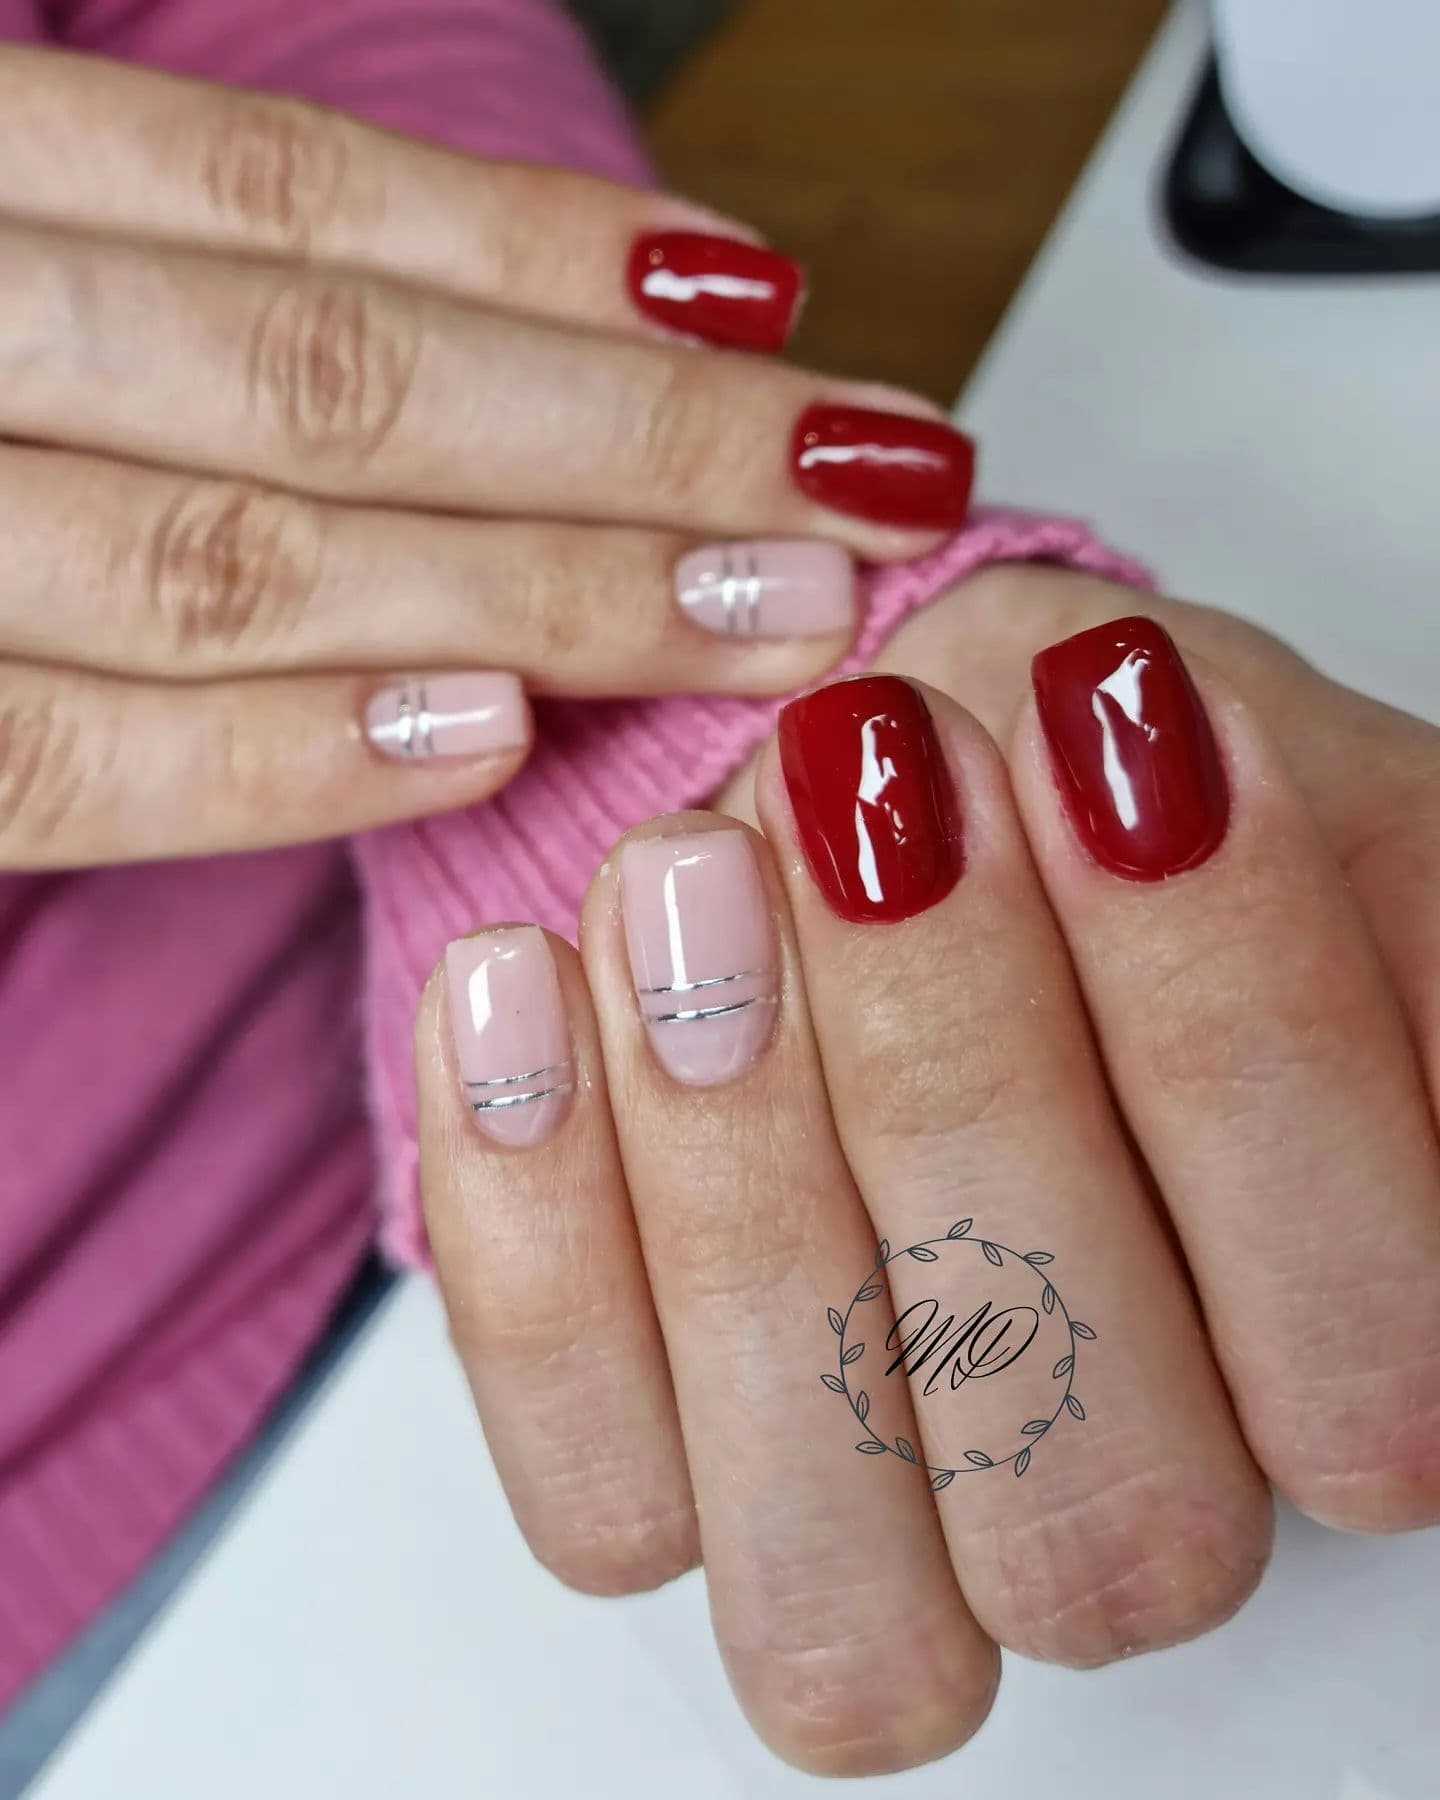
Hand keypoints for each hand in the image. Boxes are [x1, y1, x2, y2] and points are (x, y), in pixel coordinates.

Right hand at [0, 47, 974, 867]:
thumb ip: (141, 236)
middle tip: (865, 486)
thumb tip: (488, 288)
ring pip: (227, 554)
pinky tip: (483, 736)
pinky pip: (50, 760)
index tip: (777, 317)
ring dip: (535, 590)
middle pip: (319, 378)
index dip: (554, 262)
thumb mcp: (6, 234)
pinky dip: (270, 756)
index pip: (286, 204)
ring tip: (763, 614)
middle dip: (627, 444)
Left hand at [415, 568, 1439, 1774]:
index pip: (1365, 1362)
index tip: (1119, 745)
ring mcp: (892, 1553)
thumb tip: (1130, 757)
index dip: (1232, 1040)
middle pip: (1090, 1509)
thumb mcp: (1190, 779)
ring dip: (740, 1184)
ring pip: (834, 1575)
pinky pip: (598, 1503)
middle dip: (971, 1107)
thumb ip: (1204, 839)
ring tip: (692, 876)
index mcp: (1356, 1370)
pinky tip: (517, 985)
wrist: (894, 836)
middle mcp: (1131, 1519)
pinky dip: (534, 1235)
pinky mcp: (669, 1505)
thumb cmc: (1073, 829)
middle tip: (885, 810)